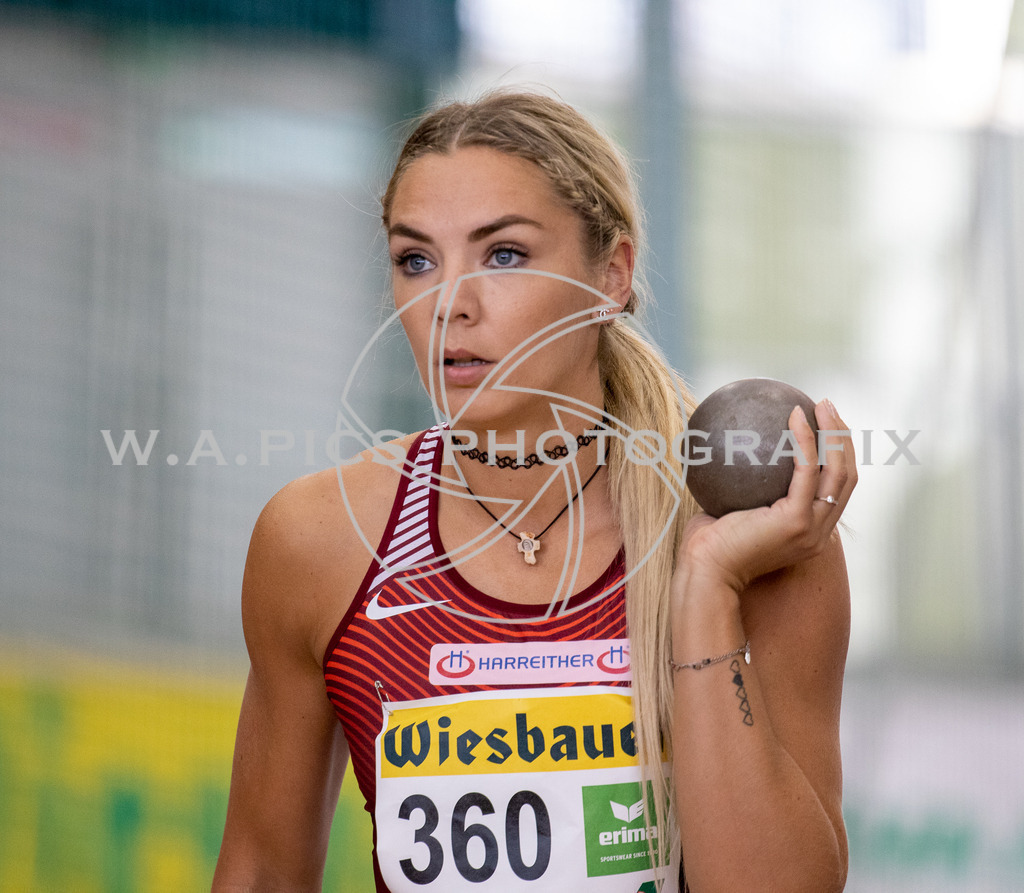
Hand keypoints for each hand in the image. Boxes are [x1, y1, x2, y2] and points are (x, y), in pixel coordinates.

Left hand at [679, 398, 855, 591]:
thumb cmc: (708, 546)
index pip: (836, 490)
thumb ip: (743, 489)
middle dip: (843, 438)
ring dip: (833, 433)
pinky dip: (805, 440)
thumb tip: (733, 451)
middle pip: (846, 477)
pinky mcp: (796, 521)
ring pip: (838, 472)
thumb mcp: (732, 513)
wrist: (704, 572)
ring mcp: (811, 529)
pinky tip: (794, 415)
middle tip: (826, 407)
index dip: (837, 455)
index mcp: (809, 533)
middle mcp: (819, 533)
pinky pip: (806, 470)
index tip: (824, 424)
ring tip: (820, 404)